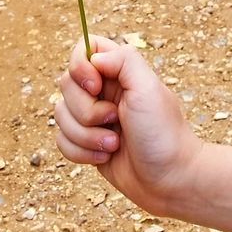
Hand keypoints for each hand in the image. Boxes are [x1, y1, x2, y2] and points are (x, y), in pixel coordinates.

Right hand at [55, 34, 201, 217]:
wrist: (170, 181)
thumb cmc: (163, 133)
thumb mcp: (148, 87)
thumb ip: (123, 60)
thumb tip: (94, 58)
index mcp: (118, 72)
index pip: (82, 50)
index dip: (80, 67)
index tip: (96, 87)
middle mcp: (103, 91)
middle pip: (66, 85)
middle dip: (86, 111)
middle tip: (115, 120)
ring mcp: (93, 118)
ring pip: (60, 115)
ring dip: (85, 135)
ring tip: (114, 144)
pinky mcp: (86, 144)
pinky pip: (62, 141)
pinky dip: (80, 152)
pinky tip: (105, 157)